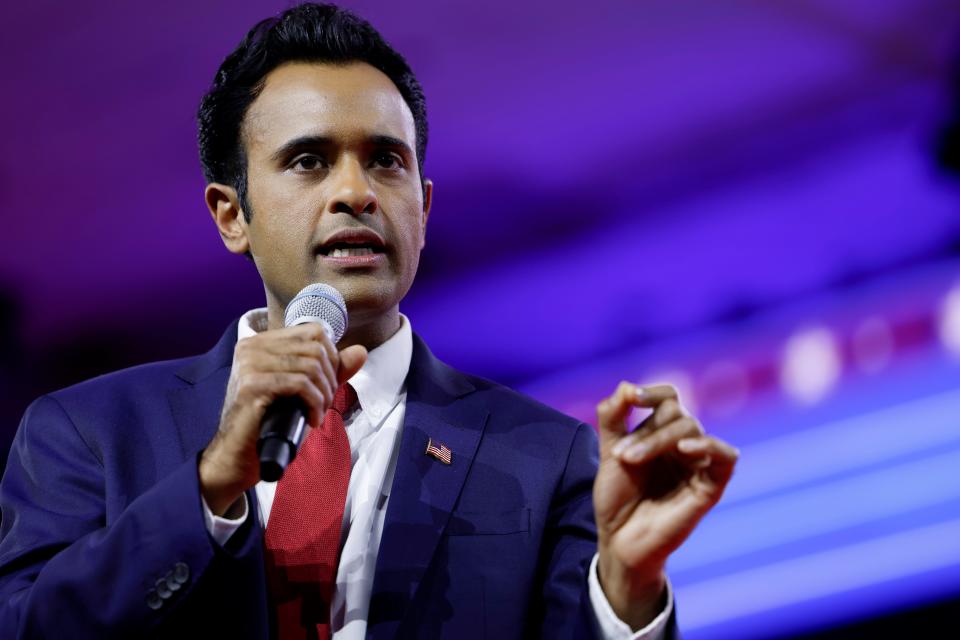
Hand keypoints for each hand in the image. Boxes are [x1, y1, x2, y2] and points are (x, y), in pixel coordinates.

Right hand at [199, 323, 366, 515]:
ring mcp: (250, 364)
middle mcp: (252, 346)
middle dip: (330, 379)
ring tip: (318, 413)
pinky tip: (312, 420)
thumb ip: (330, 369)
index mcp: (261, 341)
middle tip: (323, 404)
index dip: (331, 357)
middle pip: (316, 348)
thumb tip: (361, 351)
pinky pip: (300, 384)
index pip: (313, 331)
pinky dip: (314, 403)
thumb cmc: (270, 422)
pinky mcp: (252, 385)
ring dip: (324, 394)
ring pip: (311, 366)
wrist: (238, 456)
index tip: (327, 384)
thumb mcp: (304, 390)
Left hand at [593, 382, 738, 628]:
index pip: (668, 398)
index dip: (652, 392)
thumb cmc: (616, 496)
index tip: (632, 398)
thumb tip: (626, 385)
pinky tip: (686, 448)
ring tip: (632, 460)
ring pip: (692, 430)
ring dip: (658, 439)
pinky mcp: (711, 486)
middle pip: (676, 414)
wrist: (618, 538)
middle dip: (646, 430)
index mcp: (661, 432)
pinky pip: (726, 457)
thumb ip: (613, 417)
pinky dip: (709, 446)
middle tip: (622, 456)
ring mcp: (698, 463)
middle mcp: (683, 444)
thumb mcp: (608, 451)